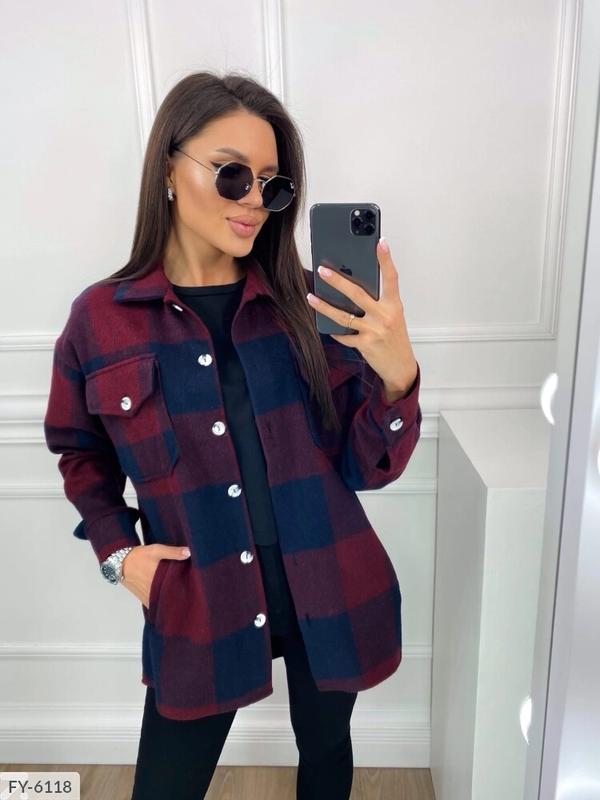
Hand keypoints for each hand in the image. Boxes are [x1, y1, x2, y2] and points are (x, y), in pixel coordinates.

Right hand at [121, 544, 190, 608]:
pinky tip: (169, 599)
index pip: (177, 590)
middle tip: (192, 595)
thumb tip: (189, 553)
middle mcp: (154, 591)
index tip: (196, 590)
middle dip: (181, 597)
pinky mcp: (144, 599)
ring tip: (184, 598)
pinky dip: (162, 603)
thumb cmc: (139, 556)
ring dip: (172, 601)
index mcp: (159, 580)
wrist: (120, 562)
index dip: (187, 591)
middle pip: (171, 598)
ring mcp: (149, 597)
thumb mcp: (156, 550)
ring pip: (163, 602)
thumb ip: (173, 552)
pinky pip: (156, 604)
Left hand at [306, 237, 417, 397]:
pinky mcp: (365, 344)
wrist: (401, 366)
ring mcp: (374, 330)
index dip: (386, 259)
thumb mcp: (393, 317)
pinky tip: (326, 326)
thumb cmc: (395, 338)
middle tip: (322, 270)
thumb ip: (378, 303)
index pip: (391, 278)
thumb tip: (353, 290)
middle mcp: (384, 315)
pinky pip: (344, 335)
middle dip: (337, 281)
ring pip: (343, 315)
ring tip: (311, 297)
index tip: (381, 242)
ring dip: (324, 306)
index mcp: (393, 305)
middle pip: (357, 294)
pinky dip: (335, 331)